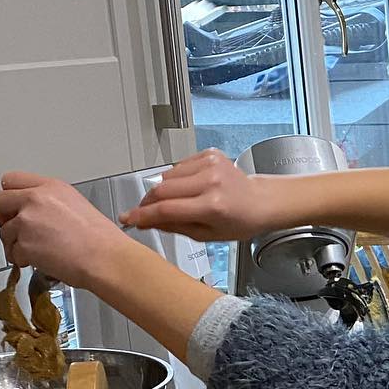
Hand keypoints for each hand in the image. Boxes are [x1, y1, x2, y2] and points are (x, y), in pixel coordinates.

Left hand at [0, 173, 127, 287]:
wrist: (106, 258)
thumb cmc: (102, 239)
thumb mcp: (78, 205)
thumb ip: (51, 204)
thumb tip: (37, 216)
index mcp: (51, 187)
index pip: (12, 180)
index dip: (10, 197)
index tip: (14, 208)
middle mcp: (35, 199)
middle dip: (2, 218)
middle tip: (15, 230)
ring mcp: (27, 221)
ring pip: (4, 232)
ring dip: (15, 244)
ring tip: (36, 253)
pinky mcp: (24, 244)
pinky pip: (13, 253)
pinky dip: (23, 260)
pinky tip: (40, 262)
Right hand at [119, 149, 289, 239]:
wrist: (261, 201)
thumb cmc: (240, 221)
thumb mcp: (207, 235)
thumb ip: (174, 227)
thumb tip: (145, 221)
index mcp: (213, 206)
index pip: (166, 209)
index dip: (142, 215)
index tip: (128, 219)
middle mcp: (211, 182)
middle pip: (162, 189)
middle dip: (148, 201)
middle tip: (144, 211)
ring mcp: (210, 164)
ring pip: (167, 175)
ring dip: (163, 189)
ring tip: (175, 201)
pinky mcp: (209, 154)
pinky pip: (179, 166)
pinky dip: (176, 178)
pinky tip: (188, 188)